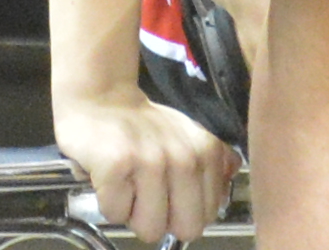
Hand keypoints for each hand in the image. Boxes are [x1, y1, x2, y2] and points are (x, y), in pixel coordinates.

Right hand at [57, 81, 240, 242]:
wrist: (100, 100)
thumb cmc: (144, 127)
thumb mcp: (189, 137)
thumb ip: (215, 163)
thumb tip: (228, 188)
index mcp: (207, 152)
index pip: (207, 216)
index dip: (184, 213)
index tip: (168, 193)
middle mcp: (185, 156)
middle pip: (186, 229)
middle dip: (164, 220)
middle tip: (147, 194)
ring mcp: (150, 160)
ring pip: (150, 229)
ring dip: (133, 213)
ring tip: (128, 184)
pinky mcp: (116, 165)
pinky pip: (115, 214)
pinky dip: (108, 202)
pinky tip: (109, 177)